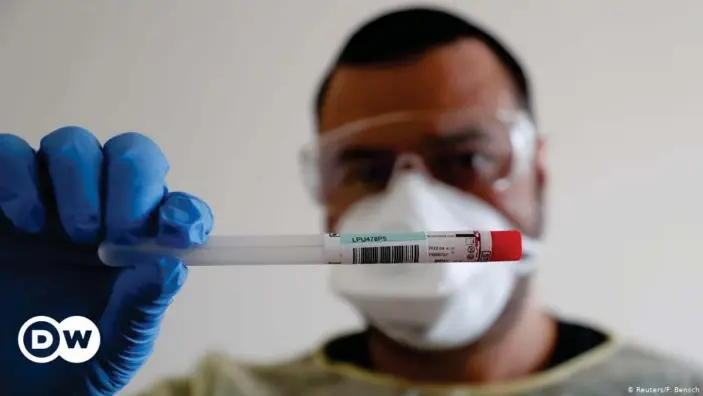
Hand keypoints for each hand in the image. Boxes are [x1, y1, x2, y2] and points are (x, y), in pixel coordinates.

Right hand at [0, 127, 212, 394]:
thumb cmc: (72, 358)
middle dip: (132, 183)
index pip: (177, 208)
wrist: (10, 379)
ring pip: (73, 145)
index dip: (184, 213)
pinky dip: (18, 174)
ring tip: (77, 234)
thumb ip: (143, 305)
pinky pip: (8, 154)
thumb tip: (171, 265)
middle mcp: (102, 210)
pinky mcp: (0, 199)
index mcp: (142, 244)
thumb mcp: (117, 344)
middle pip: (131, 155)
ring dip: (80, 177)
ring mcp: (49, 199)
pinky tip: (26, 220)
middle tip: (121, 232)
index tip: (177, 234)